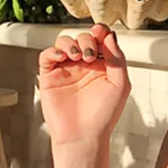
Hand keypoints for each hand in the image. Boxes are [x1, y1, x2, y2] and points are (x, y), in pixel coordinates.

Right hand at [38, 23, 130, 147]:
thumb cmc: (103, 116)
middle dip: (87, 40)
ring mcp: (66, 70)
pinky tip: (62, 57)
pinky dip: (53, 51)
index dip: (100, 32)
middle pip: (82, 38)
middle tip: (90, 54)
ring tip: (78, 56)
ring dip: (71, 43)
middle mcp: (84, 66)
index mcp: (102, 67)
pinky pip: (47, 55)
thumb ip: (117, 59)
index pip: (100, 40)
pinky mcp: (49, 77)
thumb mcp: (120, 85)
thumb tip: (110, 36)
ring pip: (64, 42)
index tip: (100, 31)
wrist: (83, 136)